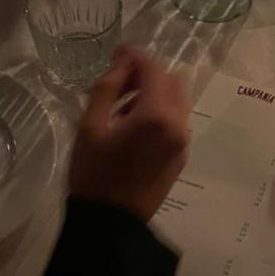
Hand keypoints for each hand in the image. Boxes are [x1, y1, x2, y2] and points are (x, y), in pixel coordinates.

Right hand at [69, 48, 188, 221]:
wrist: (111, 222)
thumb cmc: (94, 174)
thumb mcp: (90, 126)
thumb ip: (108, 88)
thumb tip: (121, 62)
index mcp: (157, 115)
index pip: (154, 69)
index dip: (135, 56)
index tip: (117, 53)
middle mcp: (179, 124)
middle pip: (173, 81)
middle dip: (148, 73)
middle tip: (119, 80)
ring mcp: (184, 141)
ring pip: (177, 100)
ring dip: (155, 92)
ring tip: (122, 104)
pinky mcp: (181, 155)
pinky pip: (176, 120)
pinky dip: (160, 111)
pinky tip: (133, 124)